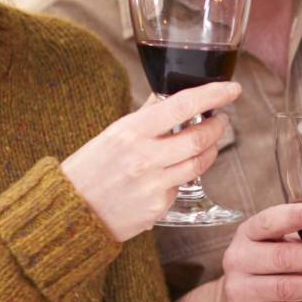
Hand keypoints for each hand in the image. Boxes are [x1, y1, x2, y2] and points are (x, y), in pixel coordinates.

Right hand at [61, 82, 240, 240]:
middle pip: (199, 137)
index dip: (212, 95)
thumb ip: (145, 115)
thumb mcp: (113, 134)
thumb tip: (169, 95)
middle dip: (217, 127)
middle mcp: (143, 157)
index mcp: (131, 131)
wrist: (70, 212)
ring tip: (207, 143)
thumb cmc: (91, 169)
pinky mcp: (157, 207)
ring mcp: (152, 184)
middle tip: (221, 120)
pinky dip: (185, 176)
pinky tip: (174, 173)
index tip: (232, 89)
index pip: (181, 105)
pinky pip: (182, 186)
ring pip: (199, 163)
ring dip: (210, 151)